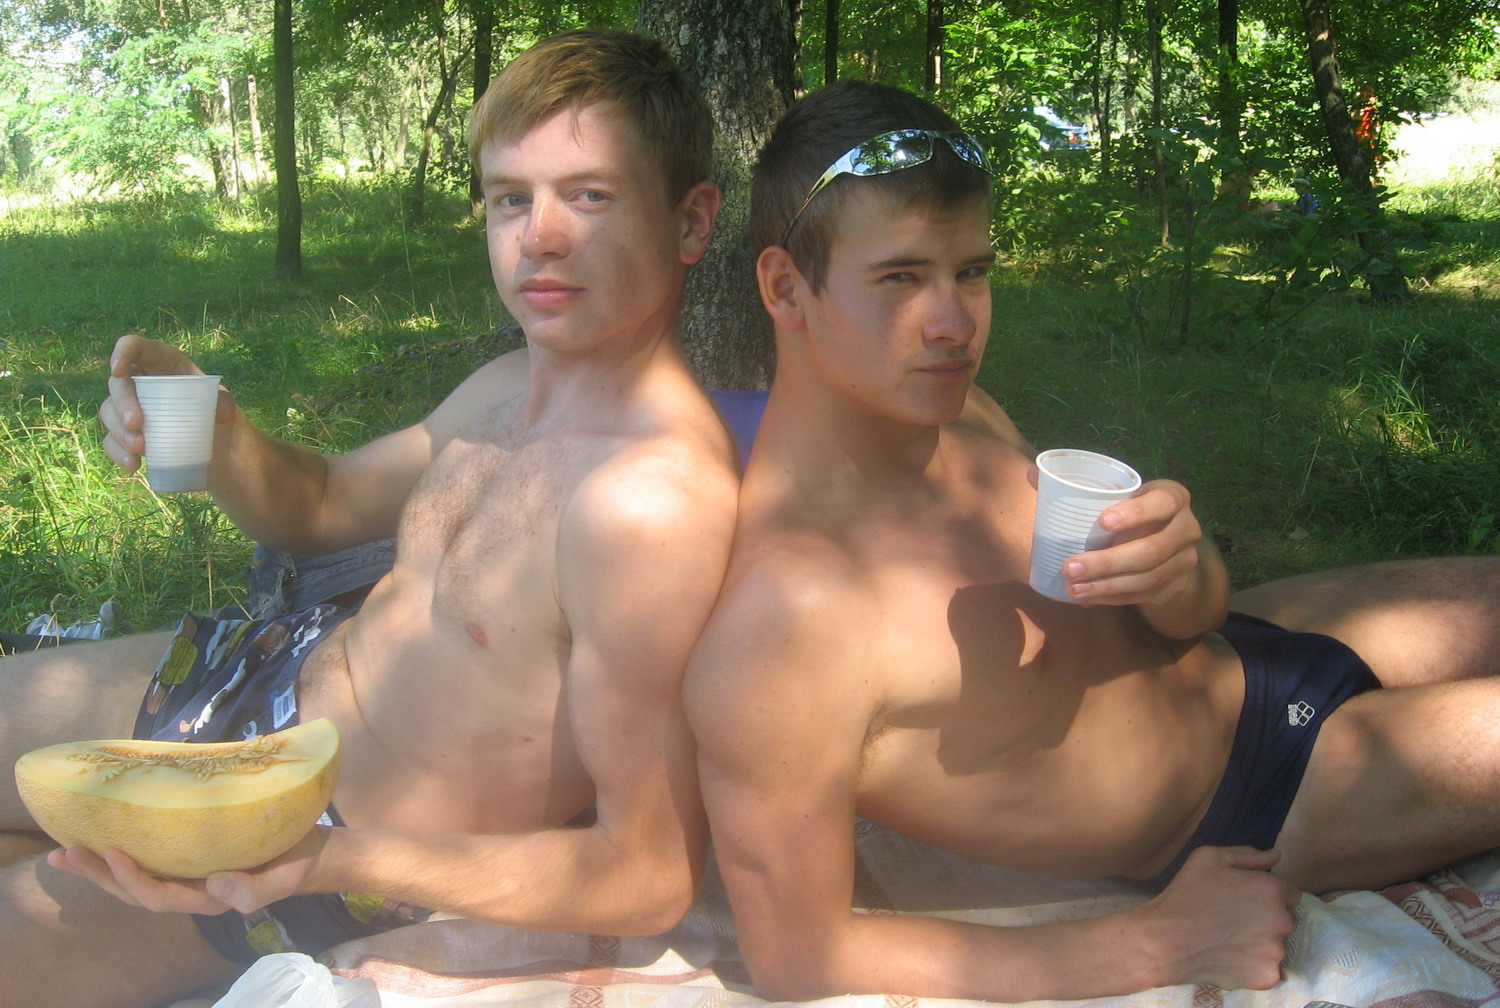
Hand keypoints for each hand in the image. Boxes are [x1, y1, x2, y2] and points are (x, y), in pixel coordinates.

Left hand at [46, 828, 327, 915]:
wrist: (313, 855)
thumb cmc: (297, 863)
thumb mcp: (285, 877)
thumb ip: (255, 890)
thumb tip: (218, 887)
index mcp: (207, 899)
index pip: (159, 896)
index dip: (132, 878)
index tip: (113, 851)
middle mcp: (190, 891)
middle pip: (134, 891)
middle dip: (98, 875)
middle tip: (64, 853)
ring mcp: (188, 874)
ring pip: (135, 878)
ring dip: (98, 867)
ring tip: (66, 850)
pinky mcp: (191, 855)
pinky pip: (149, 859)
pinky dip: (122, 851)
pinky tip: (105, 833)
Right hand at [99, 334, 233, 472]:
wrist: (212, 441)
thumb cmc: (213, 410)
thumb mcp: (222, 403)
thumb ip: (225, 402)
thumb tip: (224, 412)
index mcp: (161, 363)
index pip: (135, 347)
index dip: (122, 353)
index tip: (118, 371)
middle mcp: (139, 381)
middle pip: (118, 384)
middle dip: (122, 404)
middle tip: (136, 425)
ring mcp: (128, 408)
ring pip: (109, 413)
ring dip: (119, 431)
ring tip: (140, 449)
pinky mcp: (125, 433)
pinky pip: (111, 441)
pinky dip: (119, 453)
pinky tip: (134, 465)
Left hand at [1059, 478, 1203, 606]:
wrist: (1166, 539)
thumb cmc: (1130, 508)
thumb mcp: (1118, 493)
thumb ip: (1077, 485)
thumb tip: (1031, 475)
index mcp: (1174, 497)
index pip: (1163, 503)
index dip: (1136, 513)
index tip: (1102, 522)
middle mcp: (1187, 529)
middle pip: (1152, 550)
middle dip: (1108, 562)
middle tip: (1070, 567)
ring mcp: (1185, 561)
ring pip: (1147, 578)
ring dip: (1106, 585)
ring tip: (1072, 587)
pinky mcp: (1176, 586)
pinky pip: (1143, 596)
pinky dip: (1112, 597)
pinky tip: (1087, 597)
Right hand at [1139, 846, 1299, 990]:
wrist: (1166, 940)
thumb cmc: (1186, 894)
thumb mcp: (1209, 858)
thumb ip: (1247, 855)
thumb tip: (1276, 855)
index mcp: (1271, 889)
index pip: (1289, 893)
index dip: (1267, 895)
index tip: (1245, 900)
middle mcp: (1281, 920)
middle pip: (1284, 918)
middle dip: (1265, 917)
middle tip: (1233, 918)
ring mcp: (1275, 951)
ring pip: (1275, 944)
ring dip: (1260, 941)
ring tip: (1228, 939)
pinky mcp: (1267, 976)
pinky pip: (1268, 968)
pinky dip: (1253, 964)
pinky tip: (1230, 956)